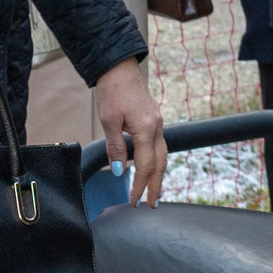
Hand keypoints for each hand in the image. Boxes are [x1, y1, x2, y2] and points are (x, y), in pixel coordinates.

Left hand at [96, 58, 168, 206]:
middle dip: (156, 186)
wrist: (119, 68)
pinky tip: (150, 168)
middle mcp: (156, 127)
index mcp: (146, 128)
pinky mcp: (154, 120)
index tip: (133, 201)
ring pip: (163, 156)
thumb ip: (116, 147)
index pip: (146, 166)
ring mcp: (157, 123)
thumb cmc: (113, 91)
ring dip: (159, 175)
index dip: (140, 186)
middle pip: (160, 164)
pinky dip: (156, 162)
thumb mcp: (109, 120)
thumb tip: (119, 171)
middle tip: (151, 204)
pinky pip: (159, 146)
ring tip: (154, 191)